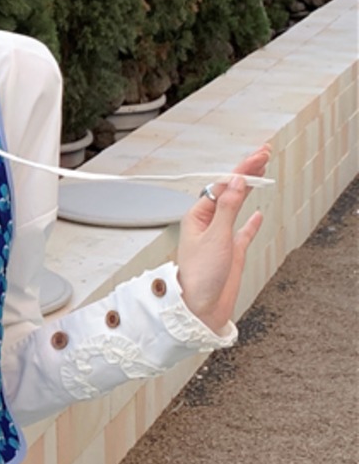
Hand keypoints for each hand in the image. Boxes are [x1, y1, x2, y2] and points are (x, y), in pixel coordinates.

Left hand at [175, 145, 270, 332]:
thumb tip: (236, 182)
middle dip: (245, 172)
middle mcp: (208, 224)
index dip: (240, 169)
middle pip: (229, 191)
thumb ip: (228, 209)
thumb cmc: (200, 276)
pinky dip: (252, 222)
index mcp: (198, 217)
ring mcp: (220, 238)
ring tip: (261, 173)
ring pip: (236, 207)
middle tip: (264, 154)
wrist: (200, 309)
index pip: (222, 186)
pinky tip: (258, 215)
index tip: (258, 157)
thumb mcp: (216, 237)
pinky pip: (243, 232)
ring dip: (248, 189)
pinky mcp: (231, 253)